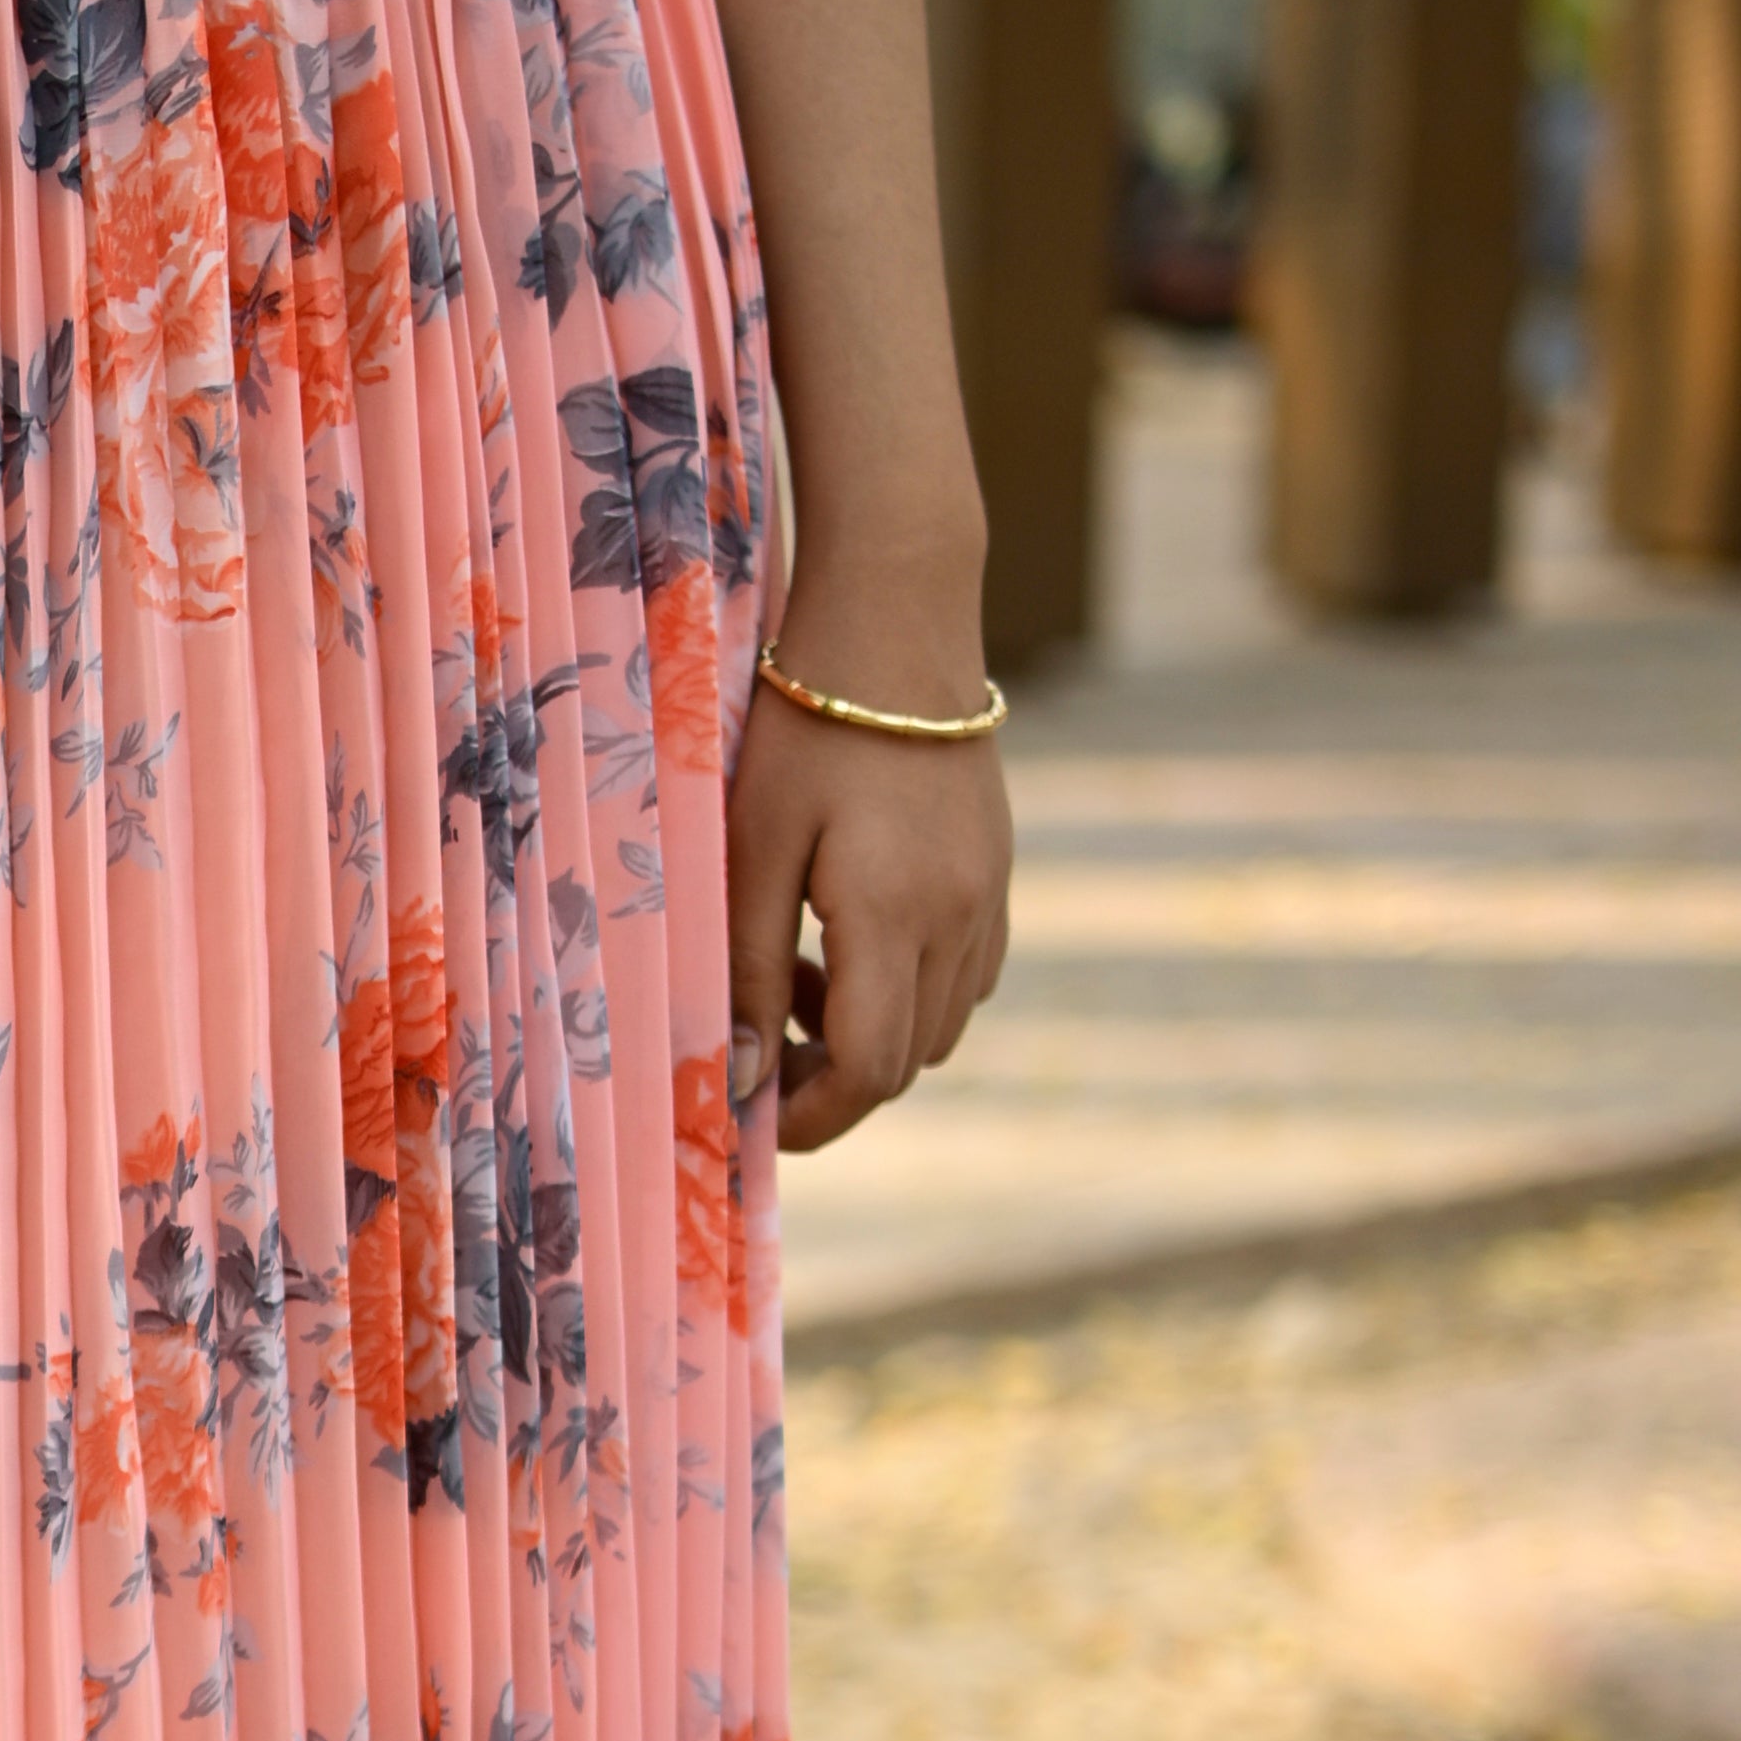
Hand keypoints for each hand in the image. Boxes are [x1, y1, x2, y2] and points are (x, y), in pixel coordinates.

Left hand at [723, 593, 1011, 1155]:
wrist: (899, 621)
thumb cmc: (805, 727)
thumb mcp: (754, 847)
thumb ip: (747, 967)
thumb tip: (742, 1080)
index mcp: (896, 914)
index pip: (870, 1071)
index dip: (813, 1116)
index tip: (754, 1119)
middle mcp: (961, 916)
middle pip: (908, 1060)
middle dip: (833, 1077)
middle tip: (758, 1036)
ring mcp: (991, 895)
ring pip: (939, 1022)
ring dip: (870, 1030)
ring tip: (796, 967)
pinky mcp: (998, 871)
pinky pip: (964, 973)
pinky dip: (908, 986)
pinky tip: (848, 933)